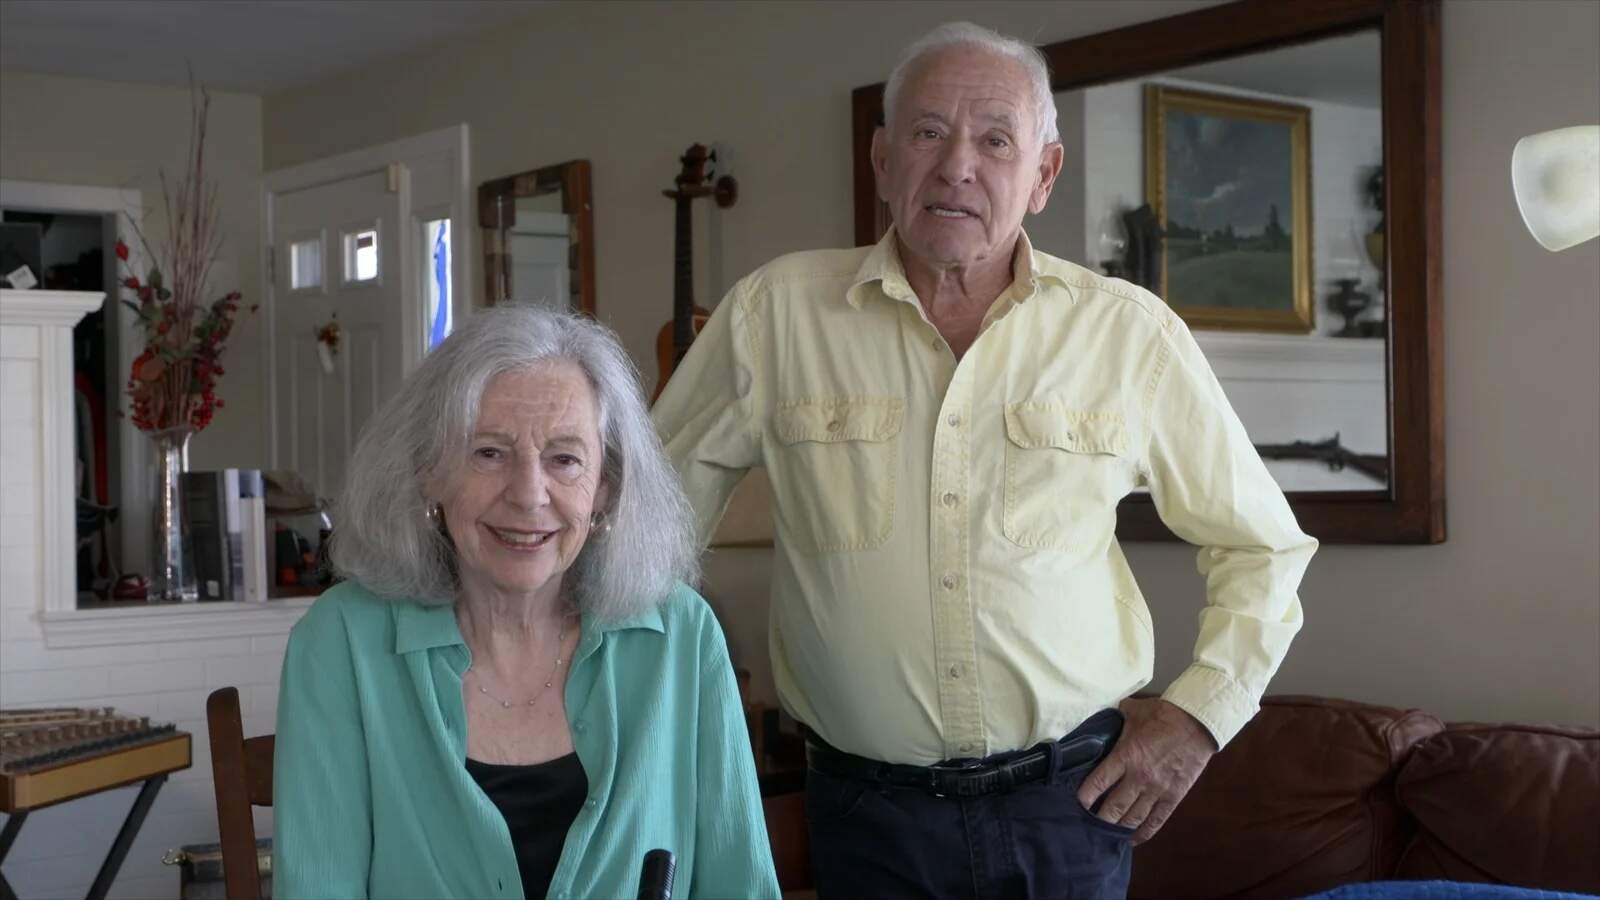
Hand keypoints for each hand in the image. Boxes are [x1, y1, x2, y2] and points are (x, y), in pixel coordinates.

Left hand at [1075, 698, 1216, 844]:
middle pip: (1114, 807)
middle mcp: (1139, 777)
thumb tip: (1103, 716)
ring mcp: (1158, 790)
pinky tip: (1132, 839)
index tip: (1077, 803)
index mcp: (1127, 756)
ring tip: (1106, 834)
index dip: (1085, 796)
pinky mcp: (1174, 797)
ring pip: (1133, 818)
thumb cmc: (1164, 715)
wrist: (1198, 723)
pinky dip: (1143, 833)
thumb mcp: (1134, 711)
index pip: (1099, 782)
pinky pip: (1157, 821)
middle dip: (1099, 819)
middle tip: (1089, 824)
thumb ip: (1116, 717)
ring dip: (1118, 828)